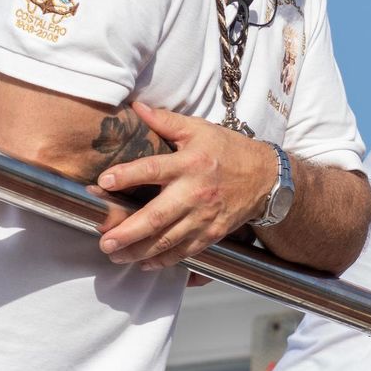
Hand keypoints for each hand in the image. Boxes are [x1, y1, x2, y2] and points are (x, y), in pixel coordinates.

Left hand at [92, 101, 275, 269]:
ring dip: (139, 250)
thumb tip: (136, 107)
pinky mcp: (212, 234)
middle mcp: (196, 192)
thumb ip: (166, 121)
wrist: (266, 178)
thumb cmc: (229, 151)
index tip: (104, 181)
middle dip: (128, 231)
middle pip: (157, 216)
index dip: (127, 175)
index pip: (153, 169)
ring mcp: (205, 217)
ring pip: (168, 240)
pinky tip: (144, 263)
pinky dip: (164, 261)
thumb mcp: (199, 129)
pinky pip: (184, 251)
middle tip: (104, 240)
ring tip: (115, 254)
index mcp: (190, 163)